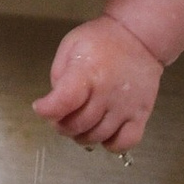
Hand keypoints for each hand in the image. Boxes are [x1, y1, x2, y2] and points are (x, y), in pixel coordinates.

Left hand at [34, 17, 162, 151]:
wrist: (139, 38)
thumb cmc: (100, 41)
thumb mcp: (70, 46)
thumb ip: (59, 75)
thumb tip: (55, 104)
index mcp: (87, 72)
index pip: (63, 101)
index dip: (47, 110)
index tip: (41, 107)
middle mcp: (106, 93)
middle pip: (77, 125)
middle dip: (61, 125)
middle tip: (61, 116)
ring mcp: (125, 106)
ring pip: (97, 136)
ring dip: (82, 135)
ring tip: (80, 122)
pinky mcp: (141, 115)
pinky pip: (124, 142)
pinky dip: (110, 144)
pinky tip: (103, 132)